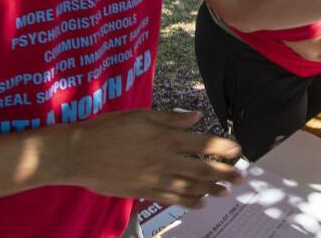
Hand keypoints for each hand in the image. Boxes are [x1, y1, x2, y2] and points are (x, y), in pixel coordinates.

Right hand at [60, 109, 243, 206]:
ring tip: (225, 191)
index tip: (237, 150)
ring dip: (210, 189)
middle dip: (224, 173)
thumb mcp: (140, 115)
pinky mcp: (144, 192)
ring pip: (190, 186)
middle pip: (202, 169)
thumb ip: (170, 119)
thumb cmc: (108, 129)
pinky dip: (188, 202)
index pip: (203, 142)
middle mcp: (164, 160)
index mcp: (165, 137)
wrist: (79, 154)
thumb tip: (195, 116)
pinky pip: (172, 199)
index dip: (222, 147)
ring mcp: (154, 178)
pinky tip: (200, 203)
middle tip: (241, 177)